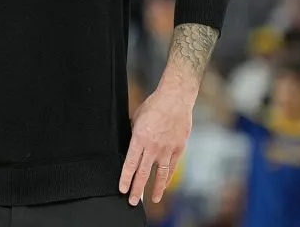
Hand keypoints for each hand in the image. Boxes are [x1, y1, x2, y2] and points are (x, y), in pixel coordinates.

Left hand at [119, 87, 193, 205]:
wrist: (175, 99)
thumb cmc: (154, 106)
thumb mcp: (136, 119)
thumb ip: (134, 135)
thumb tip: (131, 148)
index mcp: (139, 138)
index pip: (130, 163)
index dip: (125, 178)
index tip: (122, 189)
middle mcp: (153, 146)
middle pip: (143, 173)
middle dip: (136, 189)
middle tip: (132, 201)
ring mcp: (166, 149)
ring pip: (159, 174)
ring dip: (155, 189)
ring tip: (152, 200)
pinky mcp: (178, 148)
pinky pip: (171, 167)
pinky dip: (167, 178)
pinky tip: (163, 186)